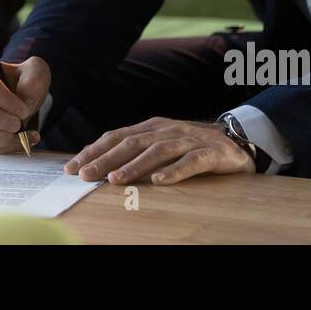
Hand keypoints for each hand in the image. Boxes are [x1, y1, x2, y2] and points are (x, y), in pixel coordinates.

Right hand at [0, 55, 49, 152]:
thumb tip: (24, 103)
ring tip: (17, 134)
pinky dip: (1, 147)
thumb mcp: (36, 72)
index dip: (6, 101)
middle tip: (17, 124)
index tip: (24, 109)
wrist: (20, 102)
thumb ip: (34, 80)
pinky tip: (17, 141)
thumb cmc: (24, 84)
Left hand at [65, 116, 254, 183]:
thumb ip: (136, 152)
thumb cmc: (192, 147)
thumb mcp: (161, 146)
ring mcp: (189, 140)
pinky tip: (159, 181)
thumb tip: (100, 167)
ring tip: (115, 179)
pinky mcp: (211, 153)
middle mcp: (167, 130)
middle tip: (85, 175)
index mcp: (152, 127)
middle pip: (131, 143)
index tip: (72, 167)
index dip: (93, 151)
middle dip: (105, 159)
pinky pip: (191, 162)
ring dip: (134, 166)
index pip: (116, 137)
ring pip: (157, 151)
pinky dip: (174, 171)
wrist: (238, 142)